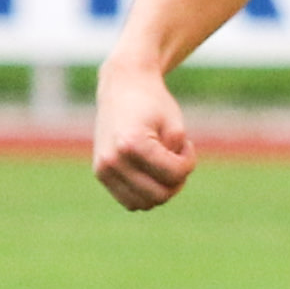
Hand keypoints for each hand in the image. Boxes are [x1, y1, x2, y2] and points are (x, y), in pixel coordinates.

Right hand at [91, 59, 194, 210]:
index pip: (173, 175)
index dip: (189, 162)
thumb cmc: (153, 102)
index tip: (186, 144)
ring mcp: (103, 169)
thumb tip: (167, 191)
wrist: (122, 85)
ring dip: (161, 189)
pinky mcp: (100, 173)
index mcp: (131, 143)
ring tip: (163, 164)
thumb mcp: (176, 127)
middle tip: (176, 156)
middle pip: (159, 196)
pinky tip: (151, 171)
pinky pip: (130, 201)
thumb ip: (178, 161)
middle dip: (176, 180)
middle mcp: (112, 160)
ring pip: (143, 204)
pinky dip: (145, 193)